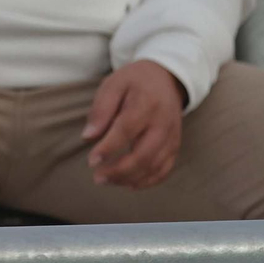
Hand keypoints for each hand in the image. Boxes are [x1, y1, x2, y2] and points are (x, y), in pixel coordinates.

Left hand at [82, 60, 187, 188]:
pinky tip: (129, 184)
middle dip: (119, 171)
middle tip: (98, 177)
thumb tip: (88, 136)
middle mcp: (163, 122)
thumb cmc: (135, 81)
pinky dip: (148, 181)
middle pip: (144, 154)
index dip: (108, 149)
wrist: (167, 78)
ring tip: (108, 180)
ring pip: (154, 165)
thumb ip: (101, 109)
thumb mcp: (114, 84)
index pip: (127, 130)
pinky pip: (165, 169)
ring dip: (130, 178)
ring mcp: (172, 135)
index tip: (91, 161)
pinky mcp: (175, 144)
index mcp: (146, 103)